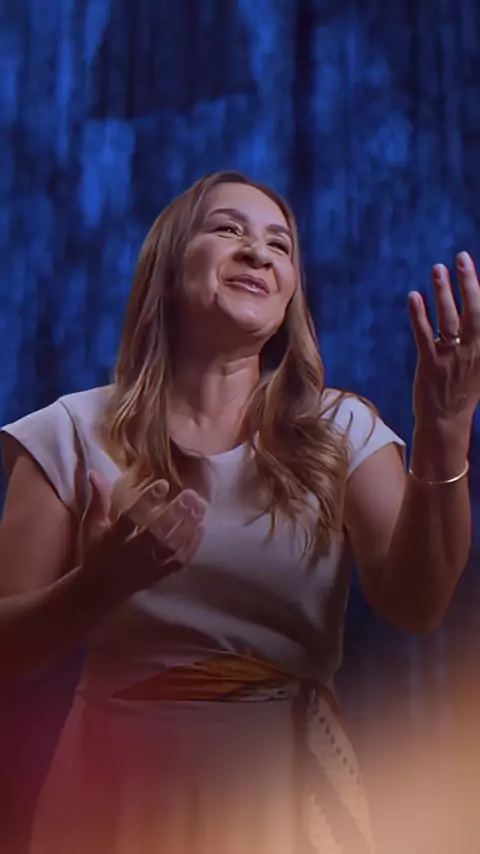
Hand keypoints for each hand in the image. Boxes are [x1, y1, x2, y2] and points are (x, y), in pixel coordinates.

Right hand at [82, 471, 206, 594]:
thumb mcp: (91, 526)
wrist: (97, 592)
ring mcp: (148, 566)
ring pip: (171, 548)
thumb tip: (95, 472)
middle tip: (191, 495)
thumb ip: (98, 500)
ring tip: (200, 507)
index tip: (163, 484)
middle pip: (157, 533)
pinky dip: (192, 546)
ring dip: (188, 527)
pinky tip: (201, 528)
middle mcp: (132, 553)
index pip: (130, 518)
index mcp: (114, 538)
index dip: (147, 501)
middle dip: (176, 514)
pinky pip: (178, 563)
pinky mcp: (158, 576)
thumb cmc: (95, 552)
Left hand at [408, 251, 479, 434]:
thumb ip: (479, 338)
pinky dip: (419, 314)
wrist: (447, 421)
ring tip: (438, 269)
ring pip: (448, 318)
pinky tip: (415, 296)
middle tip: (462, 257)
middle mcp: (474, 350)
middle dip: (469, 282)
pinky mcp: (430, 364)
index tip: (475, 266)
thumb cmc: (464, 389)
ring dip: (443, 291)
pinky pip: (424, 334)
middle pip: (474, 310)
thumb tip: (474, 310)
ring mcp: (451, 357)